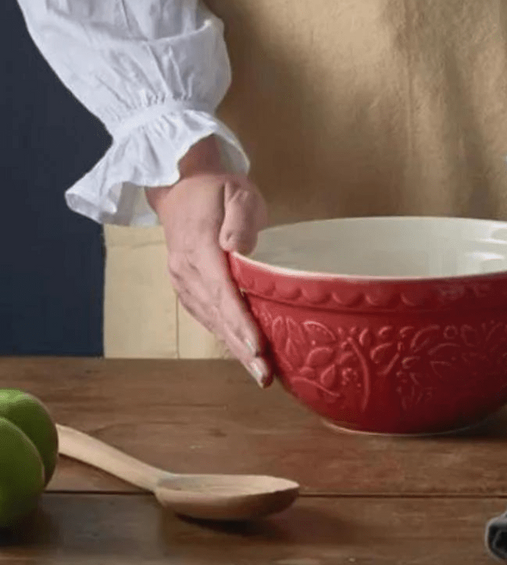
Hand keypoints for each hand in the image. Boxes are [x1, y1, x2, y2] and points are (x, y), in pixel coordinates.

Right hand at [145, 136, 271, 385]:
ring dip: (235, 349)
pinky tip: (243, 354)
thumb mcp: (237, 193)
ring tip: (260, 374)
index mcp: (199, 248)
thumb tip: (238, 247)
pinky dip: (225, 337)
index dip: (241, 323)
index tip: (258, 349)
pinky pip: (207, 317)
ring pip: (211, 322)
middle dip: (243, 349)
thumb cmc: (218, 190)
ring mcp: (182, 281)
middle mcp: (186, 271)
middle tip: (266, 377)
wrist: (181, 186)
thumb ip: (240, 219)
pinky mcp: (185, 287)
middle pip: (218, 316)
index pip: (222, 293)